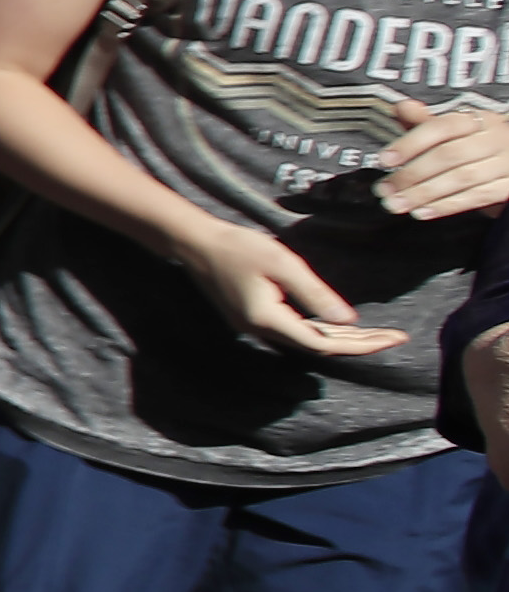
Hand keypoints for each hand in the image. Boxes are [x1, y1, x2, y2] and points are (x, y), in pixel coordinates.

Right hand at [178, 219, 403, 359]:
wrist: (196, 243)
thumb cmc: (239, 247)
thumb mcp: (283, 264)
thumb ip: (316, 294)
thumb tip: (349, 321)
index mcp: (269, 320)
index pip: (325, 344)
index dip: (362, 345)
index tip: (395, 338)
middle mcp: (262, 331)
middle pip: (319, 347)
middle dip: (360, 343)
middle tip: (396, 337)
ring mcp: (255, 327)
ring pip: (308, 340)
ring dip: (342, 339)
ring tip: (376, 334)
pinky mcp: (253, 318)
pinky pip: (296, 331)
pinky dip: (322, 330)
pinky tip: (339, 324)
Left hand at [380, 96, 508, 220]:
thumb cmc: (475, 144)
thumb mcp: (452, 129)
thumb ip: (424, 121)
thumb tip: (401, 107)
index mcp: (476, 120)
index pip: (442, 127)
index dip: (411, 143)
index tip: (385, 159)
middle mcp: (493, 139)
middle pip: (450, 155)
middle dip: (412, 174)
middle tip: (386, 189)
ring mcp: (505, 163)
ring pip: (462, 178)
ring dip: (424, 193)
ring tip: (398, 203)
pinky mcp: (508, 186)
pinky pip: (477, 197)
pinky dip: (447, 206)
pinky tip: (423, 211)